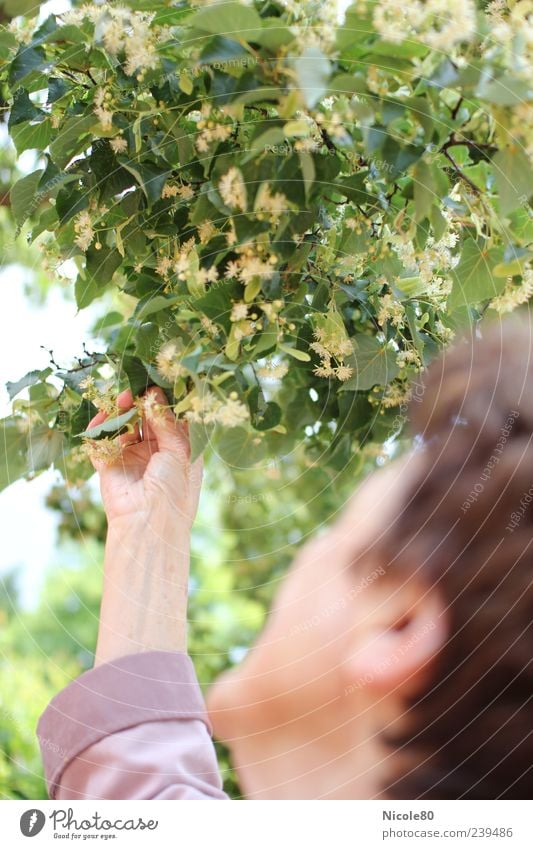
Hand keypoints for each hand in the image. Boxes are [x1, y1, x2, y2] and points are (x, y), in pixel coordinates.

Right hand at [87, 386, 202, 526]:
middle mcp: (155, 452)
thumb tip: (153, 394)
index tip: (157, 382)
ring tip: (121, 399)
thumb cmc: (175, 490)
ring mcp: (131, 458)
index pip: (170, 418)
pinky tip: (102, 419)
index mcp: (179, 449)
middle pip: (144, 418)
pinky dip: (99, 430)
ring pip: (123, 427)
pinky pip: (101, 443)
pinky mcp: (109, 466)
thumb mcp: (180, 451)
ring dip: (121, 412)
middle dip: (139, 402)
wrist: (150, 524)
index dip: (163, 401)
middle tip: (134, 390)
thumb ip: (166, 422)